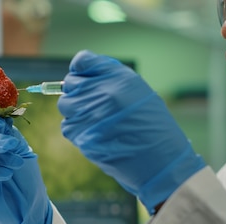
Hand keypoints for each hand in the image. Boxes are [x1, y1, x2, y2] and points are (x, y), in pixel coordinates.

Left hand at [58, 50, 204, 213]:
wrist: (160, 160)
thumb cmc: (153, 126)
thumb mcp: (138, 91)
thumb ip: (110, 79)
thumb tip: (82, 74)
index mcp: (118, 77)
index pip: (82, 61)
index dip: (80, 70)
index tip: (83, 78)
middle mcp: (101, 92)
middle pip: (70, 84)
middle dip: (77, 92)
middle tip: (92, 103)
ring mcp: (89, 114)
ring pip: (65, 105)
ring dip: (75, 111)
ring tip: (96, 120)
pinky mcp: (82, 135)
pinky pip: (68, 126)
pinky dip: (76, 129)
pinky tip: (94, 133)